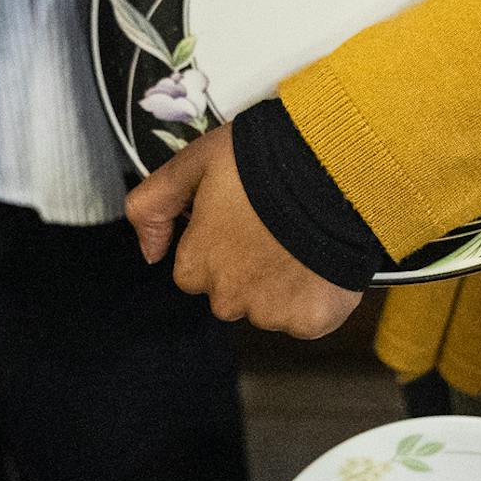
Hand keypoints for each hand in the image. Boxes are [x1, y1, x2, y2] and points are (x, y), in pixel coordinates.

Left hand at [126, 123, 362, 338]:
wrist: (331, 170)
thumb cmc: (264, 161)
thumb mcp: (194, 163)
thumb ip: (153, 205)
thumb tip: (148, 251)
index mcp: (196, 264)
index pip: (196, 270)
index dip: (220, 243)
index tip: (242, 221)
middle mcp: (227, 298)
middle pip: (232, 293)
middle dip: (249, 267)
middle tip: (274, 229)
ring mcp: (270, 313)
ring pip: (270, 307)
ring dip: (283, 283)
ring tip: (302, 242)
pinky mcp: (311, 320)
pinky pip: (309, 317)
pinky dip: (316, 296)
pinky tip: (322, 261)